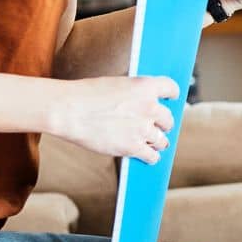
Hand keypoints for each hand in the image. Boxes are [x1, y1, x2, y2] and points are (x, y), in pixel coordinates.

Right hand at [47, 75, 177, 161]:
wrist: (68, 110)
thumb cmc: (86, 95)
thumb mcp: (118, 85)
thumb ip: (136, 94)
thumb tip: (146, 104)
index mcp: (146, 86)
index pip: (172, 89)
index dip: (172, 95)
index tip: (172, 99)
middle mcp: (149, 106)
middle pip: (168, 118)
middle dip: (162, 123)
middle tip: (158, 127)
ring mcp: (143, 128)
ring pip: (161, 139)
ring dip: (157, 141)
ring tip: (154, 143)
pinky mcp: (133, 147)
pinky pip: (152, 155)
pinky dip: (151, 157)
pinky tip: (149, 156)